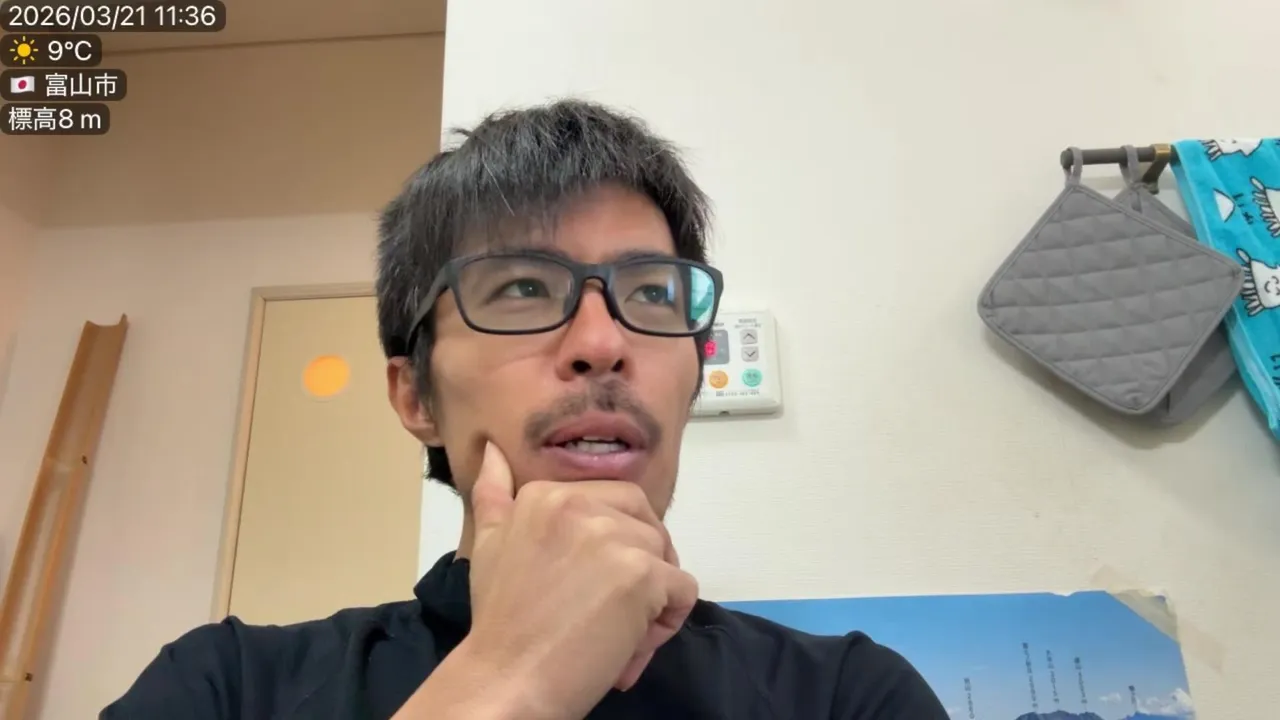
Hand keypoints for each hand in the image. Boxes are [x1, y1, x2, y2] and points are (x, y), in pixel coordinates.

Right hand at [462, 441, 697, 718]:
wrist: (507, 681)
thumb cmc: (500, 622)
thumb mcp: (488, 546)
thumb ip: (494, 495)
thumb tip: (493, 451)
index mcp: (546, 494)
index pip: (614, 503)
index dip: (612, 547)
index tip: (584, 587)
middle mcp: (580, 504)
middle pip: (646, 525)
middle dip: (642, 565)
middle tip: (612, 610)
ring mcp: (613, 537)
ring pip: (666, 559)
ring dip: (652, 601)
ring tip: (614, 636)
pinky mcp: (642, 574)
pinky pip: (683, 590)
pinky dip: (668, 622)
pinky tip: (631, 647)